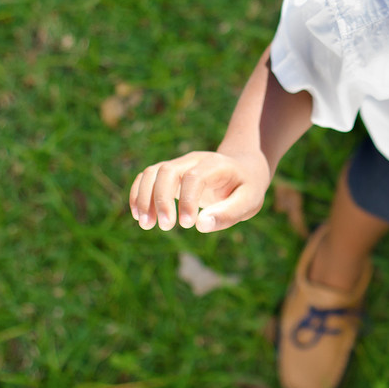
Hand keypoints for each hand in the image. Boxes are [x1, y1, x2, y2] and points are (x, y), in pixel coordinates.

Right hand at [129, 150, 270, 231]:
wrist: (244, 169)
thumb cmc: (247, 187)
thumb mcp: (250, 201)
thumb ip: (229, 213)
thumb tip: (200, 225)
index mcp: (216, 165)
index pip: (194, 177)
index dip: (187, 200)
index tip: (188, 225)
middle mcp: (194, 160)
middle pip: (167, 171)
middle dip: (160, 199)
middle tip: (165, 227)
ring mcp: (180, 164)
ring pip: (153, 172)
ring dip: (144, 197)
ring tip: (145, 224)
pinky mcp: (171, 173)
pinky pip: (147, 177)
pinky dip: (139, 193)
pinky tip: (138, 215)